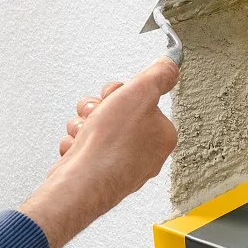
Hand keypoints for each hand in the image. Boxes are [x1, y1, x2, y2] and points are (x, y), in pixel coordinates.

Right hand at [19, 58, 179, 247]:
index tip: (116, 99)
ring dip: (84, 125)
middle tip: (98, 116)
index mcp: (163, 136)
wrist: (81, 183)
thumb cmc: (111, 144)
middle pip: (118, 113)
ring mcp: (122, 166)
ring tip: (84, 134)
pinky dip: (76, 145)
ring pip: (97, 128)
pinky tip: (77, 150)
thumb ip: (159, 75)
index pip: (142, 100)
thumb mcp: (140, 93)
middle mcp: (147, 153)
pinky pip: (84, 148)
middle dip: (99, 109)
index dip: (122, 94)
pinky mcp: (99, 174)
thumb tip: (171, 65)